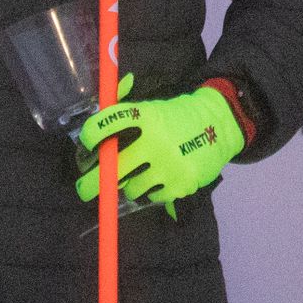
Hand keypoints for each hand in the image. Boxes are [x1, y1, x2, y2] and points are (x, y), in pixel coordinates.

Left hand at [72, 79, 245, 215]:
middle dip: (91, 184)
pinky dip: (153, 190)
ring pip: (131, 188)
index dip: (90, 135)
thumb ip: (123, 106)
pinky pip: (152, 197)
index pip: (107, 124)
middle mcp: (156, 140)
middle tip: (82, 191)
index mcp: (146, 116)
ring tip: (142, 174)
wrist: (219, 125)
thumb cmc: (176, 117)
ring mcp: (169, 164)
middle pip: (113, 169)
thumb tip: (96, 114)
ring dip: (130, 184)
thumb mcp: (152, 107)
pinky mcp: (181, 184)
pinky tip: (164, 176)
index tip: (87, 143)